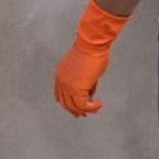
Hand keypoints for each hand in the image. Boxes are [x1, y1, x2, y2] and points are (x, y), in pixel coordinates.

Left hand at [53, 0, 129, 116]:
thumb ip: (86, 82)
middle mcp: (60, 83)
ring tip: (95, 109)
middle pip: (66, 104)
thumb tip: (90, 94)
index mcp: (59, 75)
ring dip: (85, 110)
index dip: (68, 104)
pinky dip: (92, 107)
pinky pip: (84, 105)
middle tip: (85, 115)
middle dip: (76, 111)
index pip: (60, 96)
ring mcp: (67, 87)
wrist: (91, 43)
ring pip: (75, 107)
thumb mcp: (86, 69)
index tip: (77, 108)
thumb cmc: (91, 51)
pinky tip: (99, 104)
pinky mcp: (77, 90)